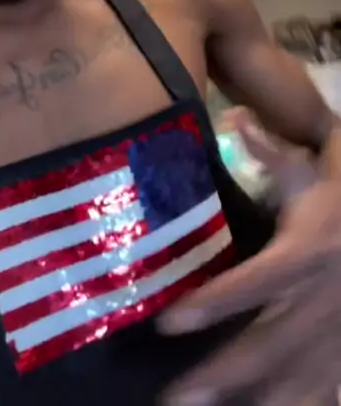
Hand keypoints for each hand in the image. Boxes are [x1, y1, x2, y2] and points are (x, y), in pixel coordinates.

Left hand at [159, 108, 340, 404]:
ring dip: (253, 402)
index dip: (215, 303)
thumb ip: (272, 153)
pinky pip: (327, 391)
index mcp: (309, 251)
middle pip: (270, 343)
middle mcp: (324, 299)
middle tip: (173, 397)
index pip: (257, 282)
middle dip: (222, 372)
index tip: (168, 324)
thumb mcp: (313, 172)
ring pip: (298, 379)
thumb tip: (234, 116)